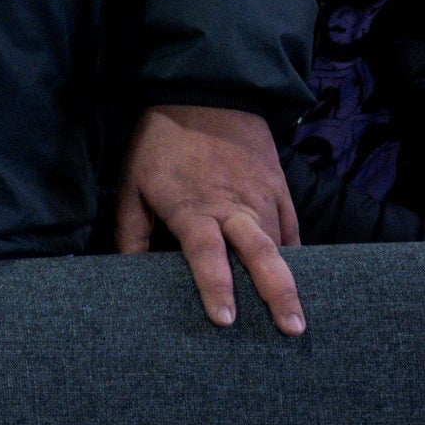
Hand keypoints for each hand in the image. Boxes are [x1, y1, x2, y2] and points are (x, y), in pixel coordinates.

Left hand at [115, 103, 304, 334]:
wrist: (204, 93)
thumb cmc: (161, 144)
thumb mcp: (133, 183)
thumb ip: (130, 231)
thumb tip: (126, 272)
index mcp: (192, 208)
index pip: (206, 254)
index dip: (215, 287)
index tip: (225, 320)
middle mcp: (232, 206)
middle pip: (260, 254)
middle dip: (278, 294)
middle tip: (292, 330)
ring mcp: (261, 196)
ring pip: (280, 245)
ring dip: (289, 281)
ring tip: (297, 318)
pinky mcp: (279, 187)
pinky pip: (291, 228)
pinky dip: (294, 254)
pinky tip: (296, 278)